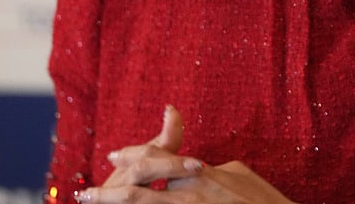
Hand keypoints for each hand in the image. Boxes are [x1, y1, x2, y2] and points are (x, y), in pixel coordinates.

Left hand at [76, 106, 294, 203]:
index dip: (133, 156)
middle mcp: (193, 195)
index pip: (159, 159)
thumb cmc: (267, 202)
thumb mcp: (242, 175)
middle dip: (110, 193)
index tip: (113, 155)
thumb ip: (217, 167)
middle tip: (87, 195)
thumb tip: (199, 163)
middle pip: (141, 190)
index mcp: (202, 174)